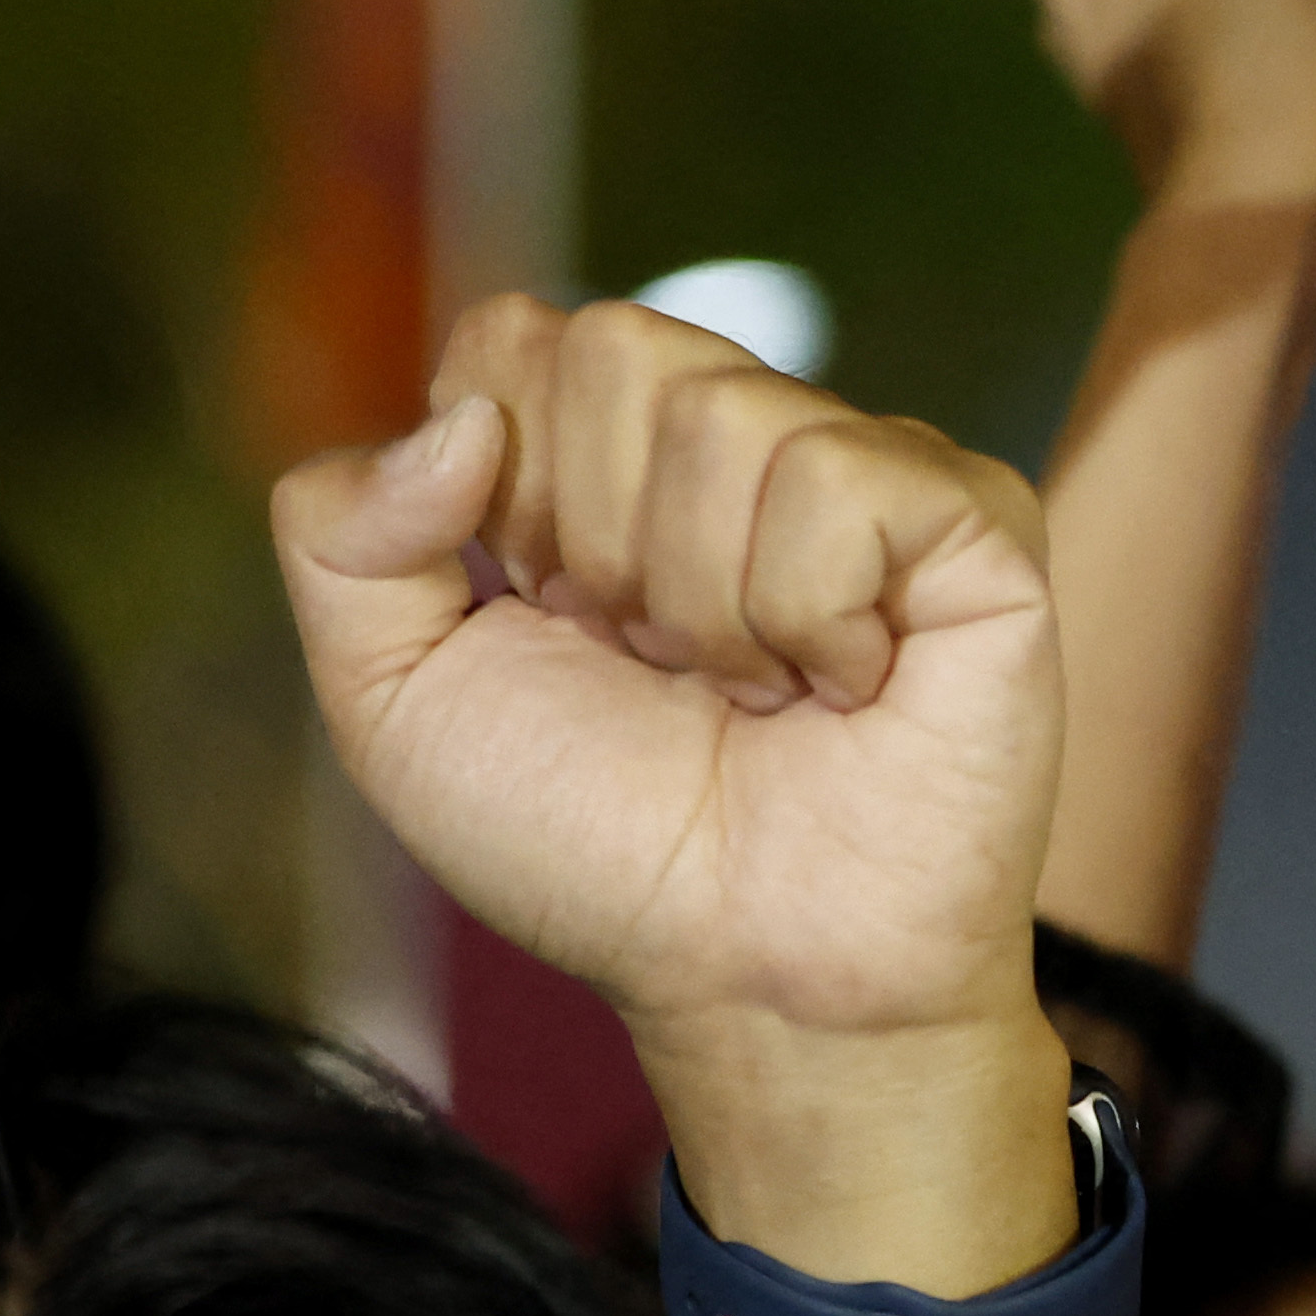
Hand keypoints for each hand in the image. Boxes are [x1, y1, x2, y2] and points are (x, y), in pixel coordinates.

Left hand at [276, 296, 1058, 1063]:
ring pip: (728, 415)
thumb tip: (460, 422)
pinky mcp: (975, 520)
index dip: (507, 495)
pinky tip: (846, 685)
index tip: (556, 622)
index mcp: (603, 457)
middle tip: (664, 665)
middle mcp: (738, 439)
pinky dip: (813, 615)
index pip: (514, 338)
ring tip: (758, 692)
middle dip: (602, 544)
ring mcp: (865, 470)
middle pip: (616, 347)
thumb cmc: (601, 852)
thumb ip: (339, 538)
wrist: (748, 976)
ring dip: (710, 605)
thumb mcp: (396, 705)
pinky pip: (842, 480)